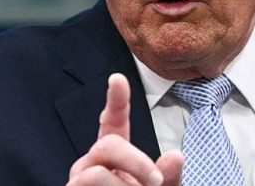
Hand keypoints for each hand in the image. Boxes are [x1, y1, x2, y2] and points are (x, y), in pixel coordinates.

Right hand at [67, 73, 183, 185]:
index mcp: (113, 156)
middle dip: (136, 160)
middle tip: (156, 181)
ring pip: (97, 172)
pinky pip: (86, 185)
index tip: (118, 79)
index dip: (116, 101)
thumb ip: (169, 176)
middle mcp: (91, 163)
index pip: (113, 122)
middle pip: (108, 144)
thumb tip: (176, 155)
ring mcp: (78, 180)